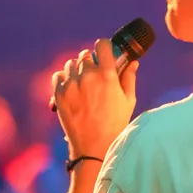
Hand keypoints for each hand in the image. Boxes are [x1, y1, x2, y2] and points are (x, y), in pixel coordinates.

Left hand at [52, 38, 138, 159]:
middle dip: (91, 60)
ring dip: (77, 68)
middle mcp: (88, 77)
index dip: (104, 46)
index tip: (105, 52)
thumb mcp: (128, 100)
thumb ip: (129, 78)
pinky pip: (58, 75)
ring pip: (71, 63)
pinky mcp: (59, 94)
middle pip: (86, 55)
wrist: (93, 147)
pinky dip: (64, 77)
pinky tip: (71, 86)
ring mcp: (72, 85)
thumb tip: (133, 62)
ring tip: (82, 80)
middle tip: (95, 72)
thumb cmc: (115, 124)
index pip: (102, 45)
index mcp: (108, 75)